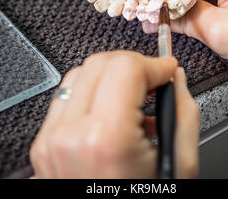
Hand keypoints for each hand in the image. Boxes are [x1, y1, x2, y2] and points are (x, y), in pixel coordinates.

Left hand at [30, 51, 198, 178]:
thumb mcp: (177, 164)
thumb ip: (183, 110)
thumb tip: (174, 78)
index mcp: (105, 139)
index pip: (126, 67)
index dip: (154, 63)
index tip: (167, 69)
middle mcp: (70, 135)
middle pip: (101, 62)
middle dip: (133, 65)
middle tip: (153, 79)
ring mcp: (52, 140)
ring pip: (81, 73)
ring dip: (111, 76)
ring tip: (133, 96)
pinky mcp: (44, 143)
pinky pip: (68, 97)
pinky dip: (92, 93)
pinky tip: (111, 110)